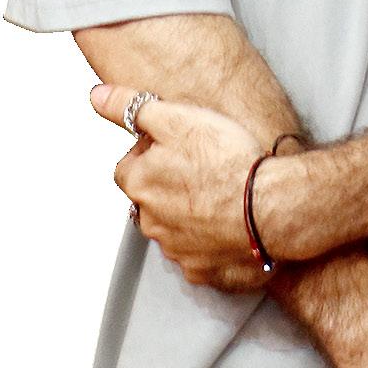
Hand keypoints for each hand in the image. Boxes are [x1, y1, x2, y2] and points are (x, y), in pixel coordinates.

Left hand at [89, 83, 310, 292]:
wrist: (271, 207)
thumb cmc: (227, 161)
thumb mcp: (176, 118)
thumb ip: (130, 107)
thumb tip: (96, 96)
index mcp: (140, 185)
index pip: (127, 167)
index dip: (151, 154)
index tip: (179, 148)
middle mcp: (151, 223)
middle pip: (149, 201)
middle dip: (167, 188)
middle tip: (203, 170)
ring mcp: (176, 251)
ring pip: (172, 230)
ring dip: (188, 216)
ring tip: (221, 197)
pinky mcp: (203, 271)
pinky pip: (199, 257)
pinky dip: (209, 244)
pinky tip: (230, 226)